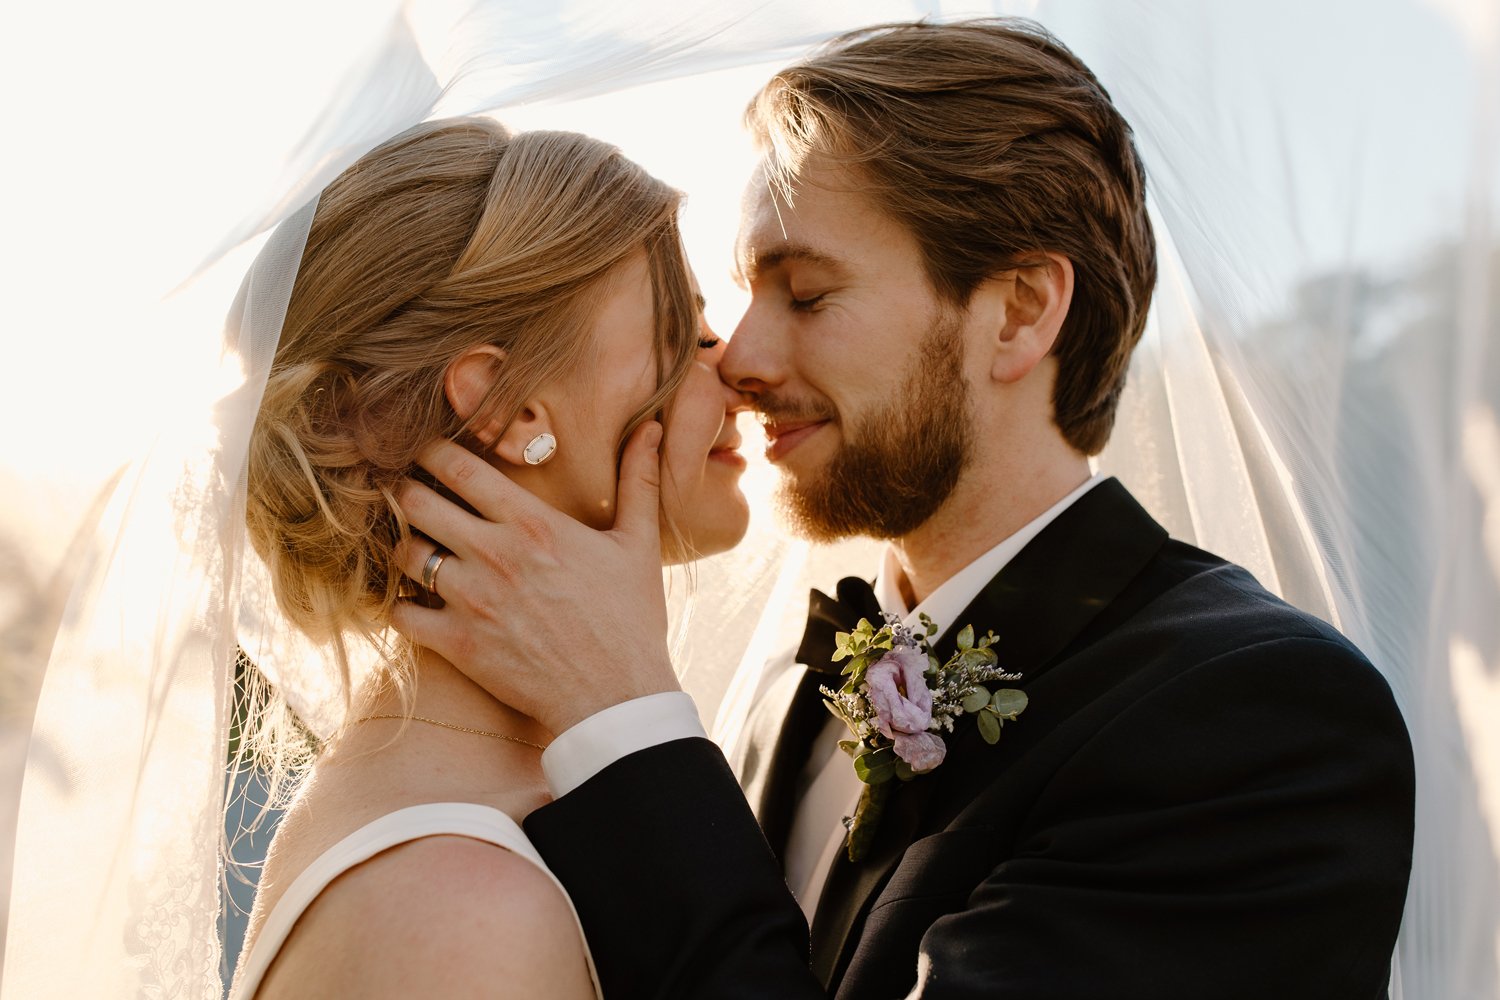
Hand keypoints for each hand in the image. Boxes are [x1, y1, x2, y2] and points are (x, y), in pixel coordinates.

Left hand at [391, 422, 679, 735]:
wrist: (616, 696)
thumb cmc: (631, 620)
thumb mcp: (640, 545)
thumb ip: (638, 481)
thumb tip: (651, 427)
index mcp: (533, 524)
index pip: (460, 468)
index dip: (433, 452)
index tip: (426, 451)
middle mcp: (495, 555)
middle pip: (418, 502)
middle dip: (405, 491)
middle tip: (406, 493)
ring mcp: (471, 600)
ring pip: (406, 555)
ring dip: (406, 547)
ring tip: (416, 548)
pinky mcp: (457, 644)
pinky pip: (401, 613)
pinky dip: (401, 605)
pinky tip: (415, 603)